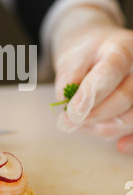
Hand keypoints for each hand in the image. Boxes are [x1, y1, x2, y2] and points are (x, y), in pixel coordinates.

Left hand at [52, 6, 132, 153]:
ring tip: (81, 123)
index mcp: (122, 47)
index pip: (111, 71)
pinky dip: (131, 140)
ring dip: (105, 127)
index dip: (91, 94)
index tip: (72, 112)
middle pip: (126, 97)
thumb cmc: (85, 54)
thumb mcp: (71, 58)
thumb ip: (69, 79)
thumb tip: (69, 107)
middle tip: (69, 121)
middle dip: (95, 114)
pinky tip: (119, 146)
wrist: (98, 52)